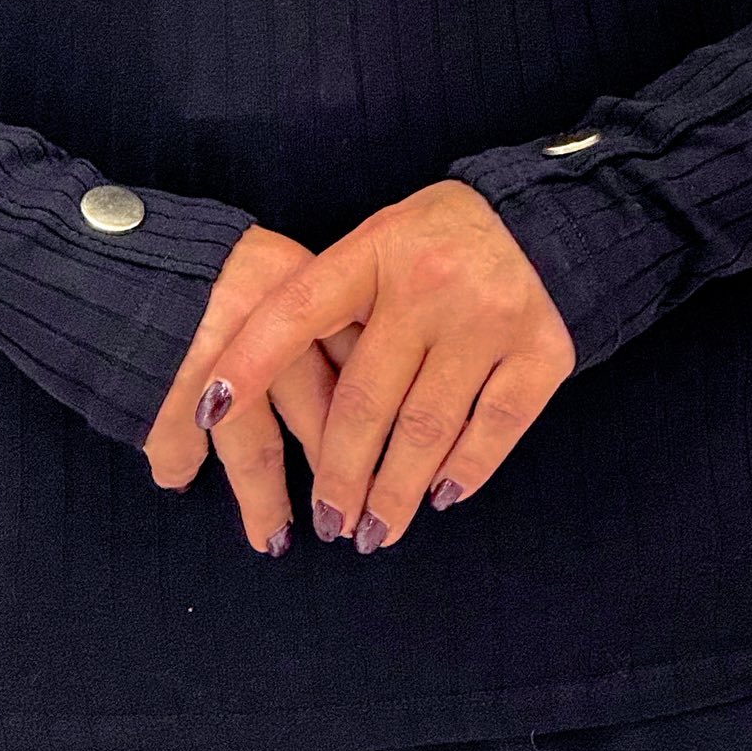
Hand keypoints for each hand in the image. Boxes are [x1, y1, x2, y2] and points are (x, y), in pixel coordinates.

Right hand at [143, 224, 363, 553]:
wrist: (90, 251)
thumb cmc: (179, 254)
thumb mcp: (255, 264)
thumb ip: (297, 309)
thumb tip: (349, 367)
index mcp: (293, 287)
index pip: (353, 354)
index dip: (371, 406)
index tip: (388, 445)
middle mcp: (262, 328)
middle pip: (315, 409)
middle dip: (336, 466)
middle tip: (346, 512)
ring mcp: (211, 369)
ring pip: (254, 448)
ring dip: (266, 499)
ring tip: (275, 539)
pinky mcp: (162, 400)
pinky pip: (180, 450)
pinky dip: (180, 466)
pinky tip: (182, 479)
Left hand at [192, 180, 575, 551]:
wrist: (539, 219)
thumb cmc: (437, 241)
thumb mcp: (378, 242)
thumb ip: (334, 302)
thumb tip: (260, 386)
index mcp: (376, 250)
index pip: (299, 309)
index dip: (251, 361)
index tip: (209, 411)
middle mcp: (431, 283)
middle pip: (365, 400)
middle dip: (339, 475)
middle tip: (327, 522)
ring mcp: (490, 317)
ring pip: (427, 429)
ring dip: (394, 493)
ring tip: (373, 531)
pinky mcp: (542, 350)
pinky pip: (494, 428)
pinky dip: (464, 472)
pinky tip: (439, 496)